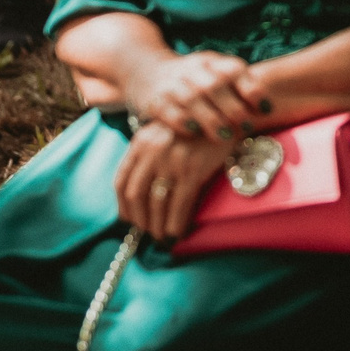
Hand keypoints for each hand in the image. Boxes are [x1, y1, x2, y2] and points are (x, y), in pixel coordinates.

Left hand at [114, 121, 233, 242]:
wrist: (228, 114)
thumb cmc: (197, 130)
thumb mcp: (164, 136)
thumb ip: (149, 158)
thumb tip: (141, 197)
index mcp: (141, 142)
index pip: (121, 181)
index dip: (123, 206)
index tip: (129, 220)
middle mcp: (153, 150)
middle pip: (135, 195)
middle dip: (140, 220)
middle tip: (148, 233)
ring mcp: (173, 159)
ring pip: (156, 203)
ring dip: (157, 226)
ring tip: (162, 236)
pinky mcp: (193, 168)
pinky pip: (179, 203)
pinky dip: (176, 223)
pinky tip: (177, 232)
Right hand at [125, 50, 261, 142]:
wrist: (146, 71)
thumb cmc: (195, 80)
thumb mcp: (215, 74)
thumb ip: (239, 88)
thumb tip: (269, 110)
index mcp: (213, 61)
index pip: (234, 70)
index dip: (251, 89)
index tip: (264, 109)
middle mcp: (193, 69)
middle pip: (215, 85)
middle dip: (233, 107)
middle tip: (247, 127)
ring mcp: (172, 83)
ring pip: (192, 99)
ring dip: (210, 118)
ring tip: (224, 136)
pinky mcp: (154, 100)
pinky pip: (168, 110)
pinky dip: (182, 122)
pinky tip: (194, 133)